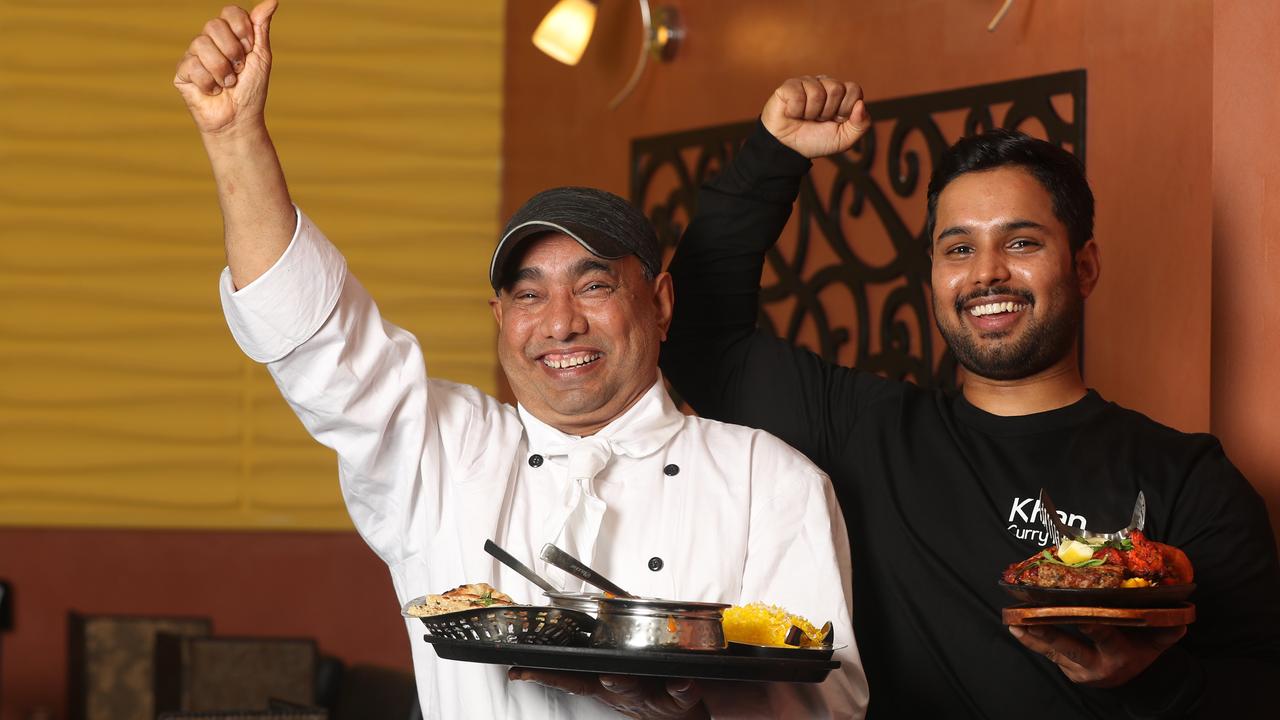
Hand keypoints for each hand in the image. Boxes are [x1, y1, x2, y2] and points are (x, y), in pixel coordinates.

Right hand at [174, 1, 278, 135]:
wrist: (240, 119)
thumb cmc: (251, 90)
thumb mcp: (261, 57)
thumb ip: (261, 28)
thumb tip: (272, 1)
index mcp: (229, 34)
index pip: (230, 12)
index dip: (241, 29)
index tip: (249, 49)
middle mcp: (209, 41)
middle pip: (213, 25)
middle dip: (232, 51)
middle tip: (239, 69)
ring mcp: (193, 55)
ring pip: (201, 45)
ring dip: (222, 70)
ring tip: (228, 84)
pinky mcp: (182, 73)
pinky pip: (192, 66)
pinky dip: (209, 83)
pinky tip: (213, 91)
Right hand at [509, 668, 707, 718]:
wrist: (680, 719)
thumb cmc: (647, 689)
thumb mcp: (615, 676)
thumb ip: (596, 652)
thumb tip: (580, 613)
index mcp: (606, 682)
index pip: (571, 676)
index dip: (545, 674)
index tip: (521, 671)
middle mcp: (624, 691)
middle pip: (603, 683)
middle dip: (591, 675)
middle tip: (586, 672)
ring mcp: (650, 695)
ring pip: (634, 688)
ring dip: (623, 682)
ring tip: (613, 674)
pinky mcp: (679, 697)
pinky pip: (682, 692)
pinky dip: (682, 687)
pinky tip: (683, 680)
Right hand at [761, 75, 870, 158]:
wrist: (789, 150)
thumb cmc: (815, 141)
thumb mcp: (844, 139)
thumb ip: (861, 125)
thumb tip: (861, 104)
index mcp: (840, 94)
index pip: (854, 90)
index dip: (846, 109)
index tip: (835, 120)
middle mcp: (824, 84)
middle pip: (836, 89)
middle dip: (827, 112)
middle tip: (818, 120)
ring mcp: (806, 83)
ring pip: (817, 93)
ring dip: (811, 113)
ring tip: (804, 117)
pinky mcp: (788, 87)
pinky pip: (798, 95)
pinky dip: (796, 111)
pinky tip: (792, 113)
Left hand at [1009, 623, 1186, 687]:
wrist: (1133, 679)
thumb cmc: (1143, 651)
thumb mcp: (1158, 643)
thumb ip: (1168, 629)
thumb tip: (1179, 614)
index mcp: (1119, 656)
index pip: (1105, 637)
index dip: (1093, 626)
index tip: (1080, 615)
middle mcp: (1095, 666)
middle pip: (1069, 648)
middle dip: (1049, 633)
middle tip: (1030, 619)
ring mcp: (1078, 670)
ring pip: (1052, 652)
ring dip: (1031, 636)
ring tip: (1013, 621)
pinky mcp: (1066, 670)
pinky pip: (1047, 654)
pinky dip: (1032, 640)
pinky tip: (1016, 626)